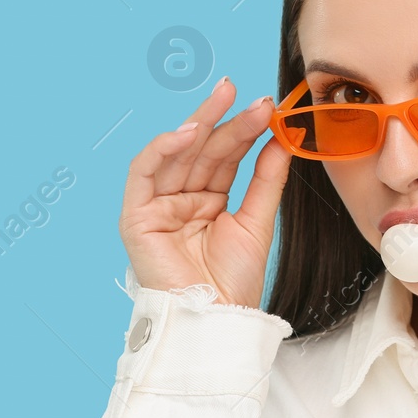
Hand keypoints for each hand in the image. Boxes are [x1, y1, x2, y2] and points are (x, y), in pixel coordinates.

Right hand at [119, 77, 291, 308]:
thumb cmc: (233, 283)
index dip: (244, 132)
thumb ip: (266, 180)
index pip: (224, 158)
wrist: (217, 320)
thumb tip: (281, 138)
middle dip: (226, 121)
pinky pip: (143, 172)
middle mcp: (180, 200)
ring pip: (177, 154)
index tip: (268, 108)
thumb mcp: (257, 222)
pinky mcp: (136, 217)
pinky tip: (189, 131)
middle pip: (202, 151)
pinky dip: (162, 148)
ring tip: (228, 100)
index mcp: (207, 203)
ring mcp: (157, 207)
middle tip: (252, 97)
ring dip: (201, 124)